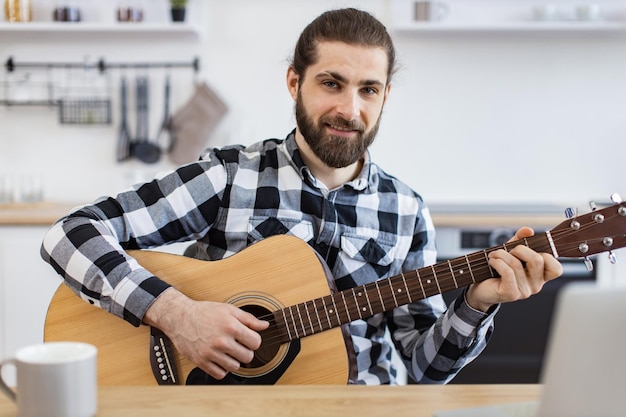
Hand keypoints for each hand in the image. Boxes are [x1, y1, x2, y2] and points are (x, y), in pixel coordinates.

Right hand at [143, 288, 268, 379]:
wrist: (180, 318)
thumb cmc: (205, 312)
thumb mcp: (229, 310)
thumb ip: (249, 319)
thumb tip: (265, 326)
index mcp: (230, 326)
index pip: (255, 343)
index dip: (254, 340)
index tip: (248, 339)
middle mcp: (221, 341)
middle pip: (247, 357)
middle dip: (245, 351)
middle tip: (238, 345)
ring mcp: (211, 353)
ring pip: (235, 367)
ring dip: (234, 360)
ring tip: (228, 351)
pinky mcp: (201, 362)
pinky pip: (220, 374)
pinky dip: (222, 368)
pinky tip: (220, 358)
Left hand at [465, 227, 562, 311]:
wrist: (480, 288)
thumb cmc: (498, 270)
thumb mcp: (511, 251)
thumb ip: (520, 239)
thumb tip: (528, 230)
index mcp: (541, 276)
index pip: (556, 268)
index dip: (545, 255)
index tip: (528, 251)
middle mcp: (536, 285)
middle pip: (537, 260)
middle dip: (519, 249)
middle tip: (508, 251)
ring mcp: (524, 291)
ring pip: (517, 264)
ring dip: (502, 254)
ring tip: (493, 255)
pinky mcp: (511, 294)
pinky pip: (508, 272)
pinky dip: (497, 262)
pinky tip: (492, 261)